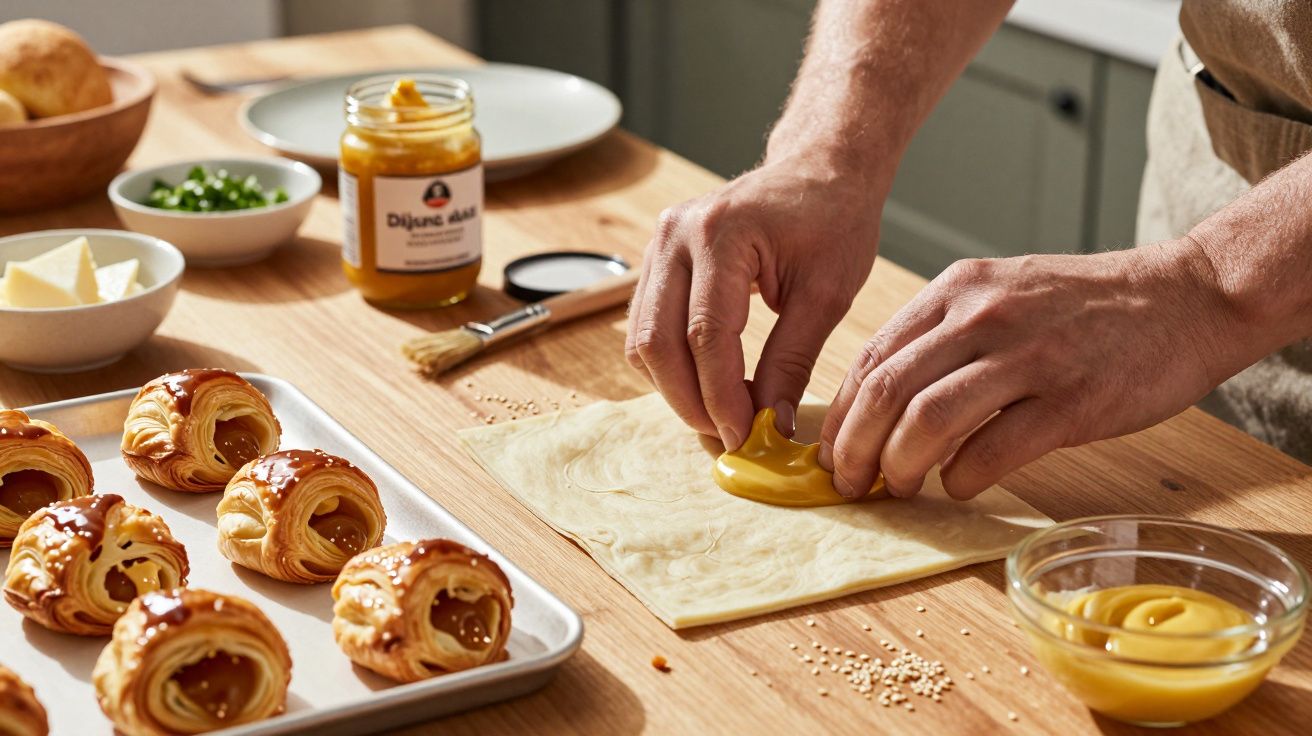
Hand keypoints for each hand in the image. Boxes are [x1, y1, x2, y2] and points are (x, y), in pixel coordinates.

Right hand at [625, 157, 883, 448]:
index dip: (722, 395)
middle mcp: (677, 235)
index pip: (707, 334)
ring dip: (675, 388)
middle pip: (659, 341)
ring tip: (719, 418)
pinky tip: (707, 386)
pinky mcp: (658, 259)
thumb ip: (792, 360)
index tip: (744, 437)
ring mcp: (659, 243)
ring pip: (643, 339)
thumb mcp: (827, 294)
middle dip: (690, 401)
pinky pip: (648, 326)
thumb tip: (770, 423)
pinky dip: (671, 365)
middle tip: (727, 439)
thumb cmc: (833, 219)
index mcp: (722, 233)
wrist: (819, 170)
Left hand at [818, 241, 1247, 499]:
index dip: (843, 414)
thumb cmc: (1084, 307)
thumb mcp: (1000, 293)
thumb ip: (942, 336)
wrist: (1184, 297)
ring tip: (899, 488)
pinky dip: (962, 477)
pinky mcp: (1072, 401)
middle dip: (854, 449)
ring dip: (899, 466)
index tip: (832, 452)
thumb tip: (880, 401)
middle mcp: (984, 316)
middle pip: (888, 391)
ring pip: (928, 420)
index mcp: (958, 290)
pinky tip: (959, 484)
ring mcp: (1029, 357)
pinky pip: (993, 449)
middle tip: (851, 484)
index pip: (873, 357)